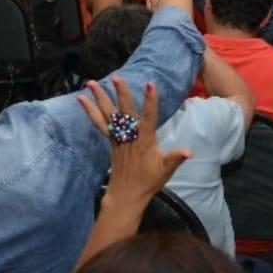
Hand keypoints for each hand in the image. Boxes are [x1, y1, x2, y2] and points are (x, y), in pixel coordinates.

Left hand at [77, 77, 191, 206]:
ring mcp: (118, 138)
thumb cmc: (148, 181)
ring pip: (108, 115)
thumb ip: (176, 158)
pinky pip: (99, 123)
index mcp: (145, 141)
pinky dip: (90, 111)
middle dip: (121, 94)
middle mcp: (129, 136)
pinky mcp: (110, 140)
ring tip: (90, 82)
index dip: (150, 101)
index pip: (149, 117)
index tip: (150, 84)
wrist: (126, 195)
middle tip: (116, 77)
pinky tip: (82, 99)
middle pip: (125, 112)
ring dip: (100, 97)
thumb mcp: (165, 170)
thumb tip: (190, 151)